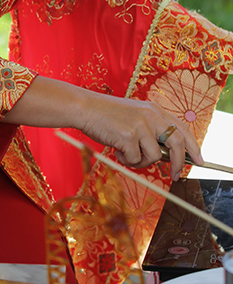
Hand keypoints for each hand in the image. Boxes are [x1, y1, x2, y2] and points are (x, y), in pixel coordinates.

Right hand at [78, 94, 203, 180]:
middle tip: (177, 175)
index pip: (182, 128)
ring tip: (126, 154)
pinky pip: (136, 159)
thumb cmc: (106, 115)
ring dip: (141, 161)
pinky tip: (116, 150)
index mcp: (154, 109)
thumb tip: (166, 156)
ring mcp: (140, 125)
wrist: (85, 108)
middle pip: (178, 142)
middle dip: (179, 162)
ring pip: (154, 156)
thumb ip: (151, 130)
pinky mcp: (129, 136)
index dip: (193, 146)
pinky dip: (127, 160)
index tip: (198, 160)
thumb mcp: (134, 116)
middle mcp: (151, 115)